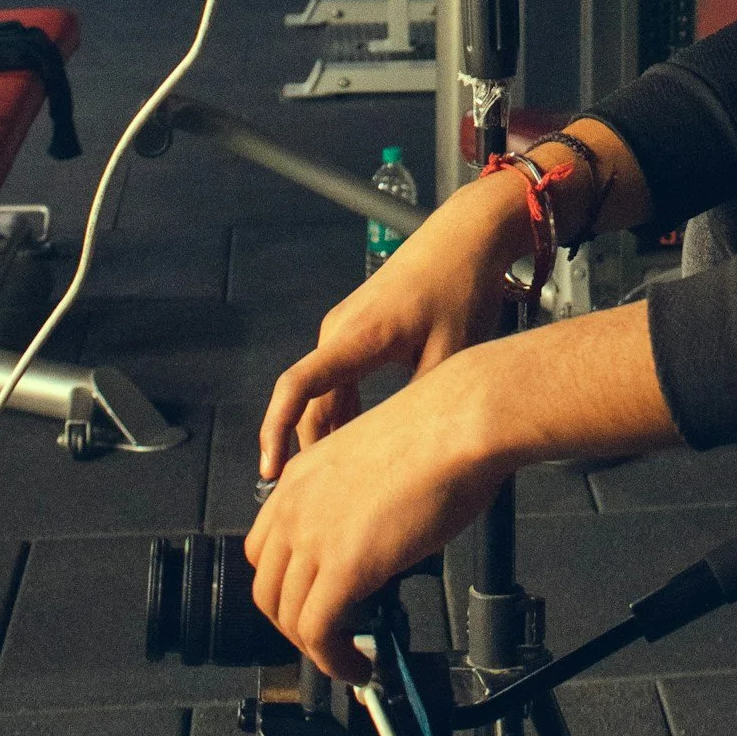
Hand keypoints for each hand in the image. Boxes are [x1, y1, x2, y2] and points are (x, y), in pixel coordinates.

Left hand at [246, 359, 507, 681]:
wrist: (460, 421)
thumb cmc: (441, 429)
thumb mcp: (378, 462)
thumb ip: (361, 504)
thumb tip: (378, 540)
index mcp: (301, 477)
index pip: (264, 550)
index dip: (285, 587)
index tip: (311, 601)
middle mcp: (295, 506)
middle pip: (267, 589)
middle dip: (295, 624)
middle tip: (330, 639)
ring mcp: (314, 537)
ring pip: (289, 618)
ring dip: (317, 651)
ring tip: (350, 660)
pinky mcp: (343, 566)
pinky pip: (319, 633)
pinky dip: (334, 662)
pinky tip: (358, 667)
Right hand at [257, 172, 531, 478]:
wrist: (467, 236)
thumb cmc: (459, 284)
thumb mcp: (450, 354)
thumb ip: (424, 404)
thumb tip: (417, 455)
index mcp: (356, 337)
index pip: (296, 387)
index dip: (276, 432)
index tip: (269, 470)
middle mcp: (340, 331)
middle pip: (309, 401)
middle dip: (306, 449)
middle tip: (317, 499)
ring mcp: (346, 328)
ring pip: (325, 392)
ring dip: (327, 431)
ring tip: (339, 480)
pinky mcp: (359, 328)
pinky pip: (339, 378)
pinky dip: (342, 410)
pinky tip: (358, 439)